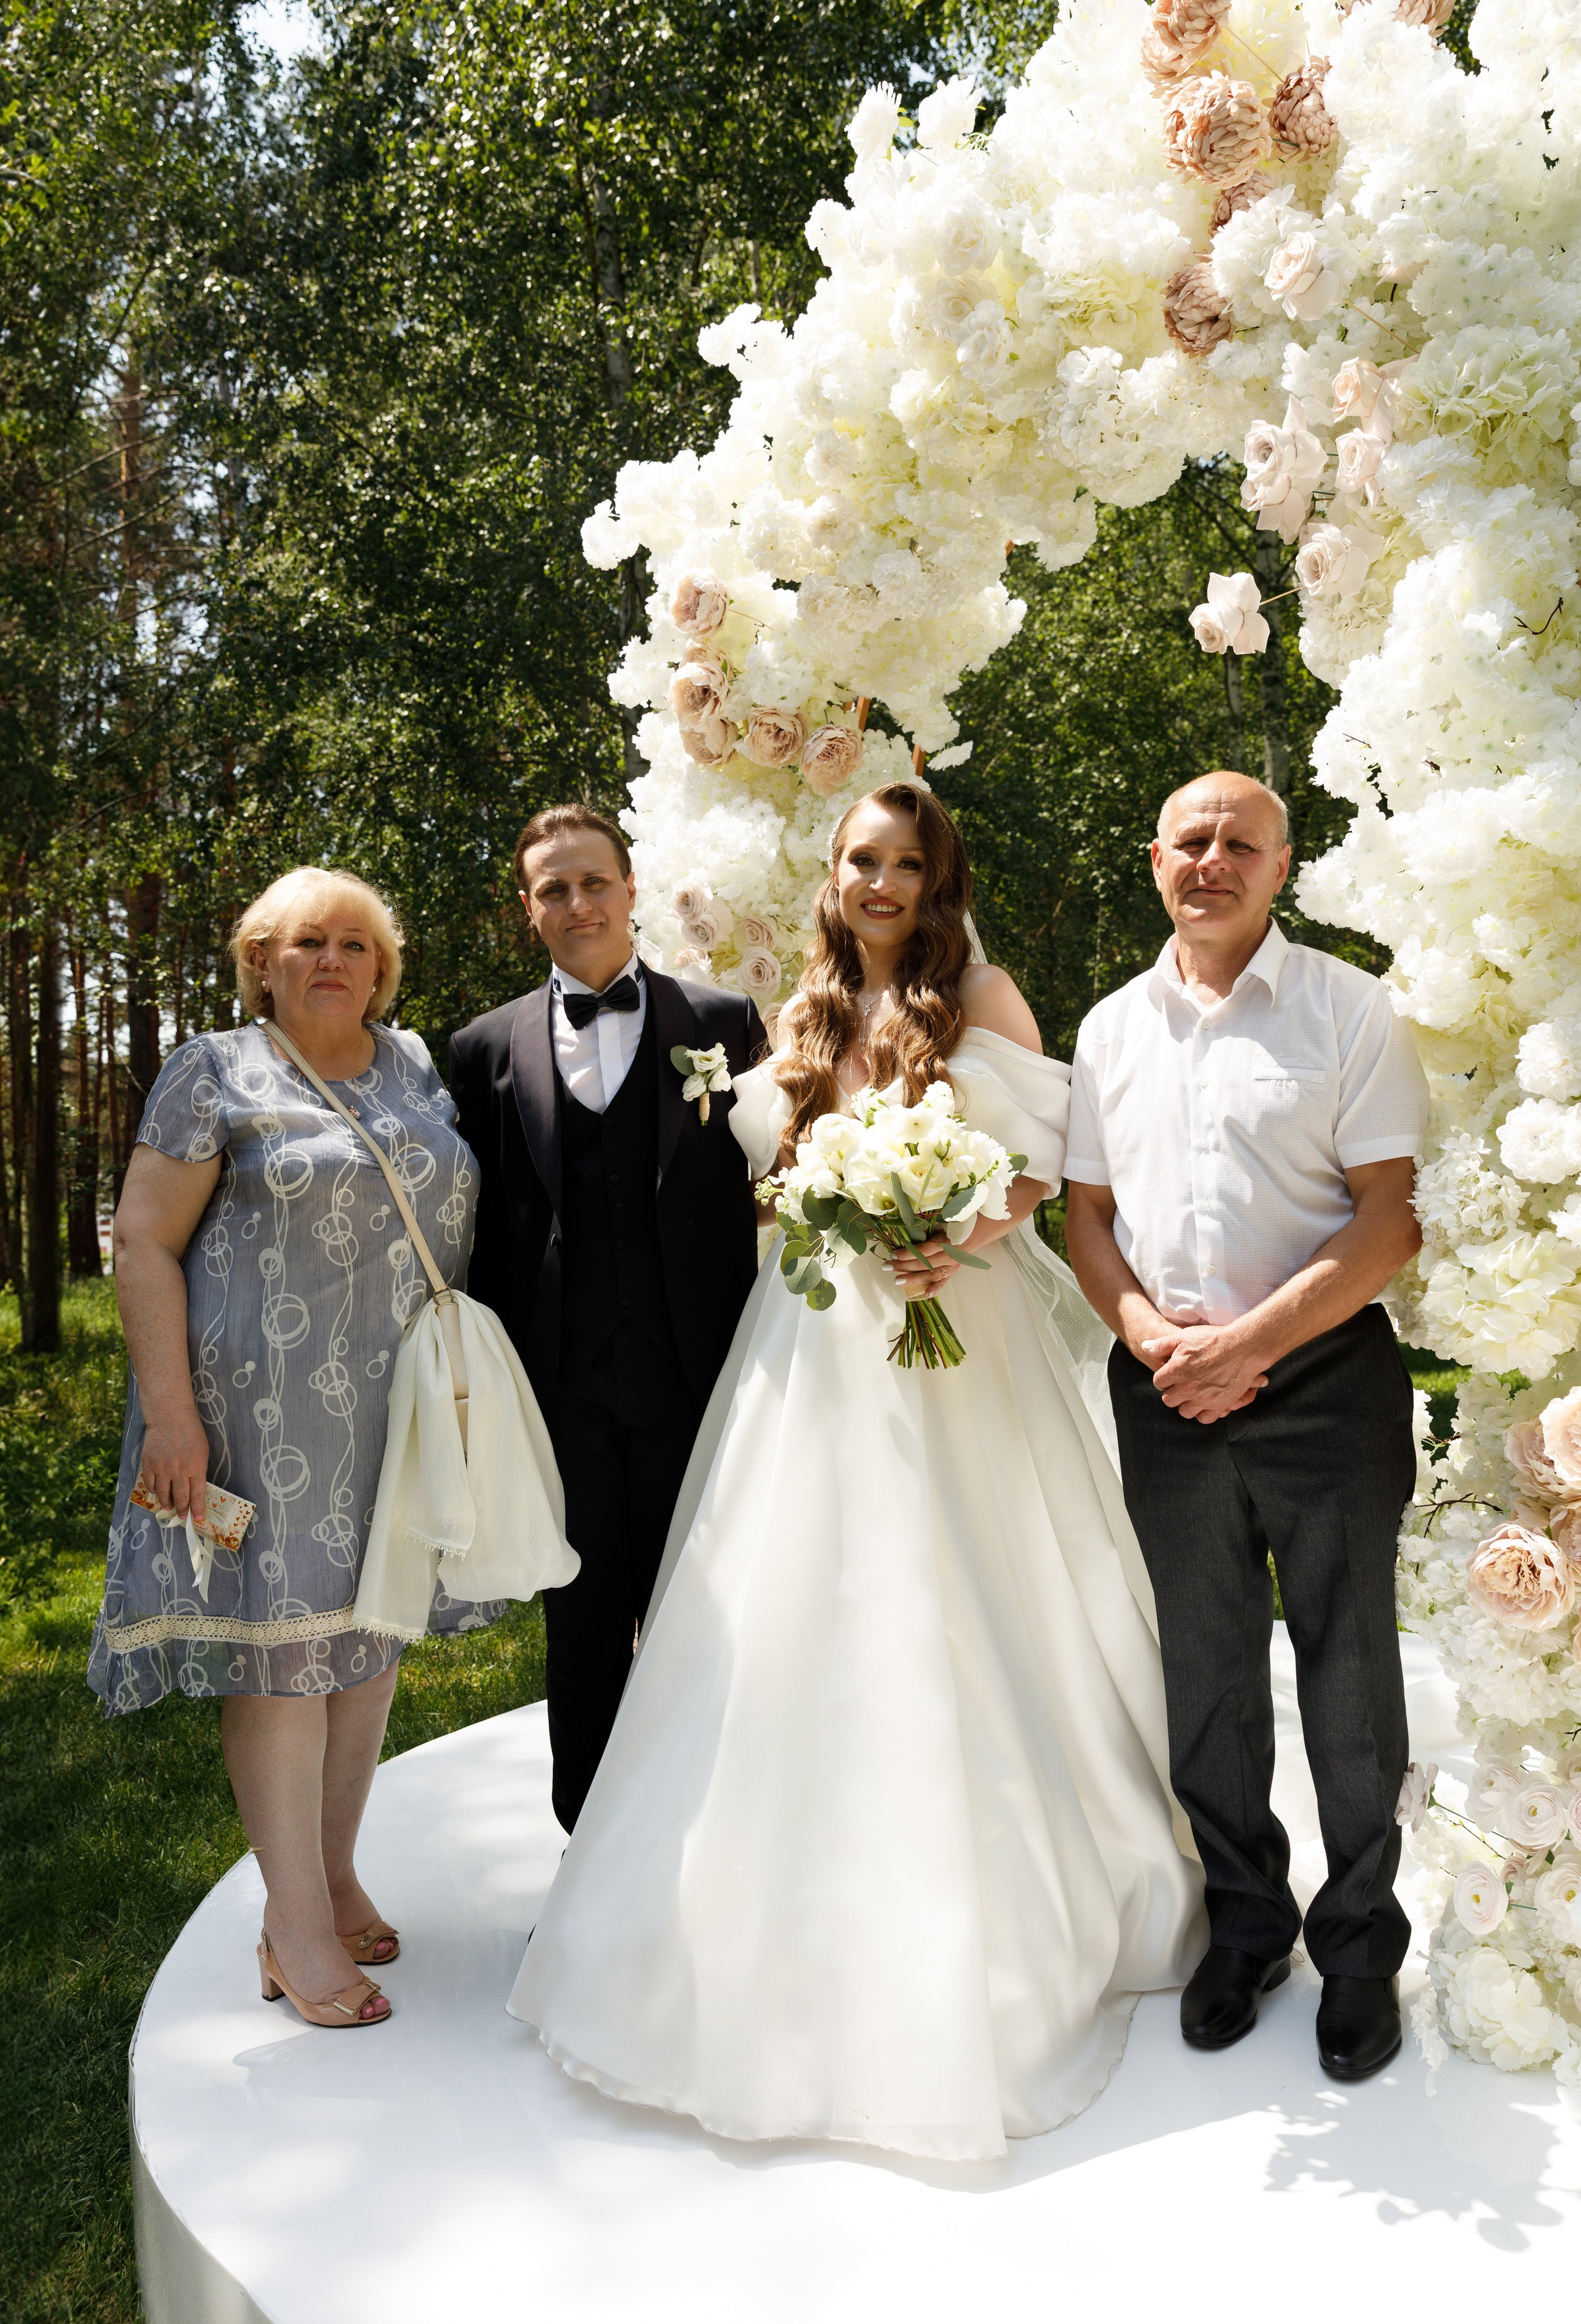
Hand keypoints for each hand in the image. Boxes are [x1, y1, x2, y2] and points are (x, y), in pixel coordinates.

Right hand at [139, 1407, 209, 1519]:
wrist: (169, 1417)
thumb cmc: (190, 1433)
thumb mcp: (202, 1451)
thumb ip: (198, 1470)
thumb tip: (195, 1490)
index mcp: (195, 1467)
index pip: (197, 1494)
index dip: (197, 1509)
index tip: (197, 1519)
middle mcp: (178, 1470)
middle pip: (180, 1497)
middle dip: (182, 1510)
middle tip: (182, 1516)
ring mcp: (162, 1468)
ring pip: (163, 1493)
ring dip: (167, 1503)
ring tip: (169, 1507)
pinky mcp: (148, 1464)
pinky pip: (150, 1484)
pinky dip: (154, 1491)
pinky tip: (157, 1492)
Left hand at [887, 1233, 960, 1299]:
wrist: (968, 1239)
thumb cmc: (947, 1232)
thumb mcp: (937, 1229)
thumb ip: (924, 1235)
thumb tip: (903, 1239)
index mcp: (943, 1242)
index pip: (922, 1250)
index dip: (907, 1254)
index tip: (893, 1255)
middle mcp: (947, 1255)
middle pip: (923, 1263)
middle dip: (903, 1266)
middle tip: (887, 1267)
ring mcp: (950, 1267)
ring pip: (930, 1274)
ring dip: (913, 1278)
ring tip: (898, 1280)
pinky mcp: (951, 1275)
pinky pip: (942, 1283)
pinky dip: (934, 1289)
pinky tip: (925, 1294)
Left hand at [1141, 1324, 1268, 1425]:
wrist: (1243, 1347)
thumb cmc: (1213, 1339)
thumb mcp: (1184, 1336)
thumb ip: (1162, 1344)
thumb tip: (1145, 1347)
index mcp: (1177, 1370)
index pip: (1158, 1383)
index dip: (1164, 1378)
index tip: (1171, 1375)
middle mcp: (1188, 1387)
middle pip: (1168, 1400)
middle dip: (1172, 1392)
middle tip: (1181, 1385)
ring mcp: (1203, 1398)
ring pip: (1184, 1411)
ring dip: (1186, 1404)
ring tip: (1192, 1394)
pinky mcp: (1219, 1405)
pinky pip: (1204, 1418)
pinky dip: (1202, 1413)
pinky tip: (1204, 1403)